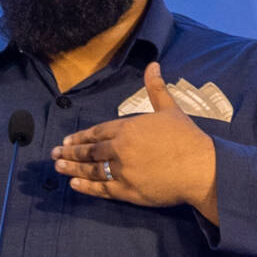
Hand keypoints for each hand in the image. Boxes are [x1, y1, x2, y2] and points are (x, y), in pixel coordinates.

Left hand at [50, 62, 219, 221]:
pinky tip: (74, 184)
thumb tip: (153, 65)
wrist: (201, 168)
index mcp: (128, 128)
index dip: (80, 137)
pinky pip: (102, 189)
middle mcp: (121, 149)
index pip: (97, 132)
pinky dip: (86, 187)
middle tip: (55, 153)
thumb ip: (156, 89)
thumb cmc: (187, 138)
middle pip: (90, 151)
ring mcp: (123, 171)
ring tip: (58, 166)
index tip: (67, 140)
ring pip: (92, 169)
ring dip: (73, 168)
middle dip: (70, 152)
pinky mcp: (128, 191)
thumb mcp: (170, 109)